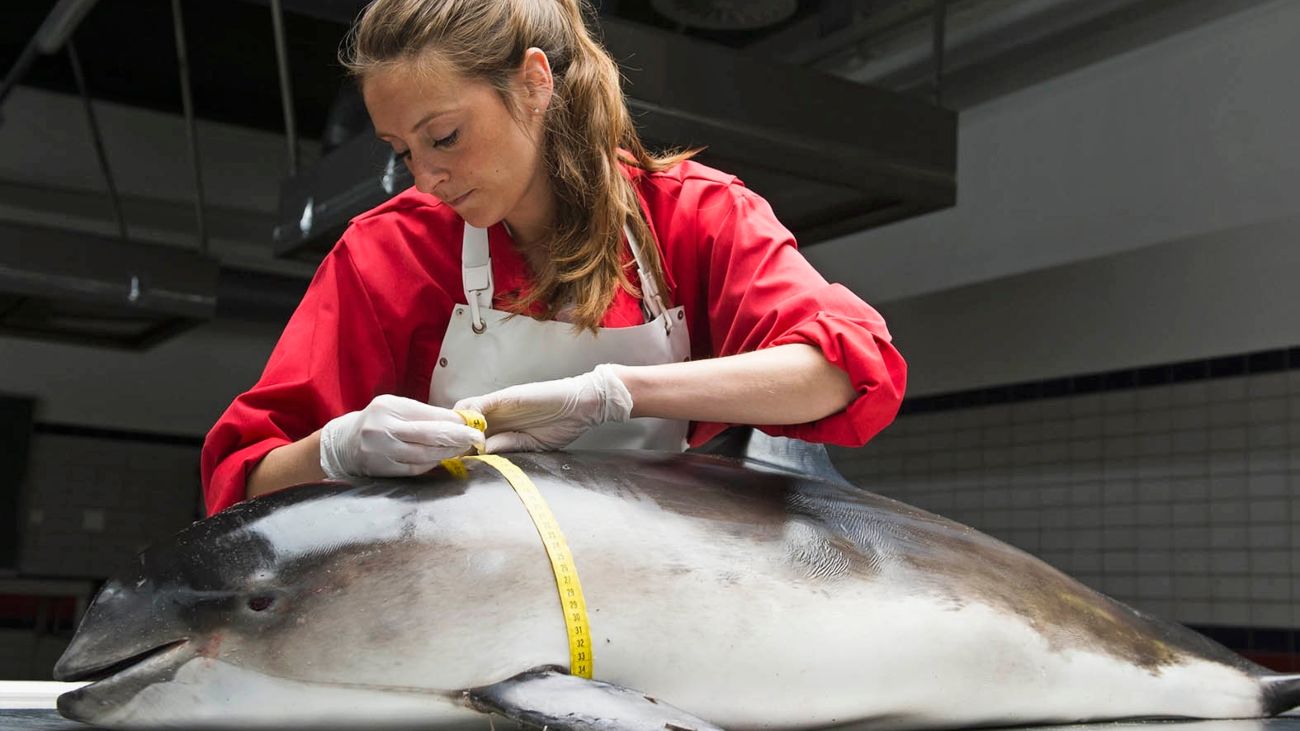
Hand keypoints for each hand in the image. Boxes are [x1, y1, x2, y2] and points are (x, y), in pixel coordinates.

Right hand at [319, 394, 484, 477]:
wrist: (344, 443)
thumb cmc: (377, 421)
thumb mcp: (396, 407)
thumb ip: (424, 413)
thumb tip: (459, 420)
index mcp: (389, 407)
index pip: (429, 415)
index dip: (454, 421)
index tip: (473, 424)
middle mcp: (383, 428)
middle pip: (428, 435)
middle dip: (457, 437)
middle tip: (476, 439)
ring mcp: (381, 451)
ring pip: (423, 455)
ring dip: (447, 453)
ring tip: (463, 449)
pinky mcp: (382, 469)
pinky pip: (414, 468)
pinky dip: (432, 464)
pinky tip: (443, 459)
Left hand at [453, 364, 632, 452]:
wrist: (581, 406)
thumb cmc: (562, 425)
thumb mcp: (531, 445)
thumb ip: (508, 446)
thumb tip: (484, 452)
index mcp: (501, 428)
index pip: (470, 436)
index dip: (459, 448)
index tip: (454, 463)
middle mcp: (495, 416)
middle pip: (461, 425)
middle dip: (452, 439)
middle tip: (446, 455)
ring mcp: (497, 405)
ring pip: (463, 413)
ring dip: (457, 428)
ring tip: (456, 444)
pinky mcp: (502, 397)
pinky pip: (477, 404)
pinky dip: (469, 416)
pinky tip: (471, 431)